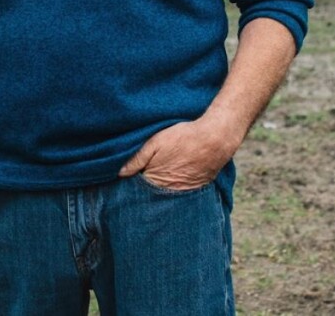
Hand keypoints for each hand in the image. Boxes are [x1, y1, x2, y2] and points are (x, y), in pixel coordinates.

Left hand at [118, 117, 240, 190]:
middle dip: (143, 192)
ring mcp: (183, 192)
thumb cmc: (182, 138)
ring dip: (159, 191)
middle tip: (139, 183)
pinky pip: (179, 194)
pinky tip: (171, 181)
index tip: (124, 182)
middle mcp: (169, 191)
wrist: (214, 140)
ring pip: (164, 196)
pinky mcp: (194, 189)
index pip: (137, 191)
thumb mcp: (155, 142)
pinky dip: (173, 190)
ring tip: (156, 181)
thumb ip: (137, 158)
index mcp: (156, 180)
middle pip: (151, 196)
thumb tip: (120, 173)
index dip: (131, 185)